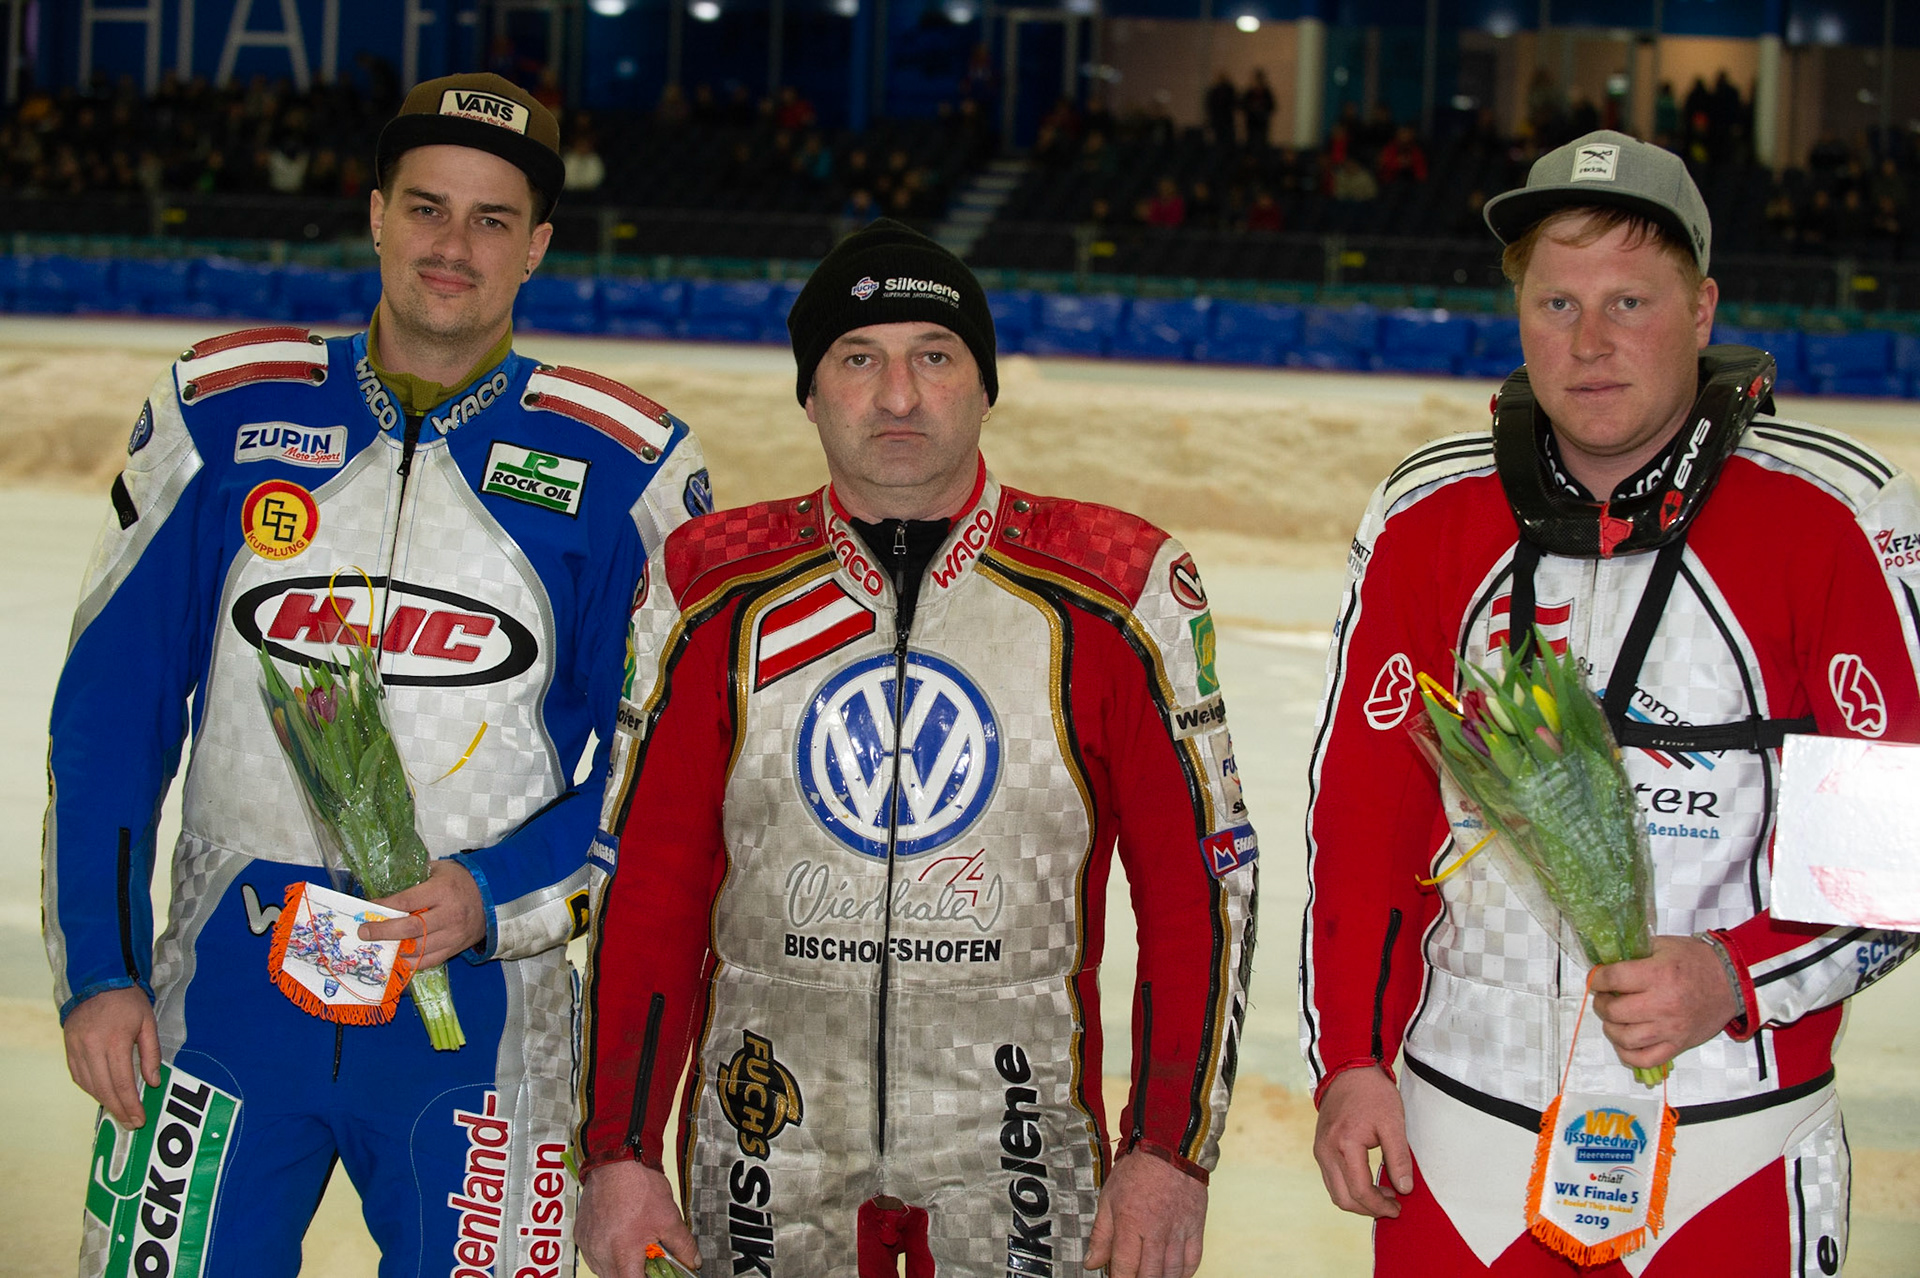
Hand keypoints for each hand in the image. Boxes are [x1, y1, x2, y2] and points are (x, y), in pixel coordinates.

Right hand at [63, 986, 160, 1128]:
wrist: (97, 981)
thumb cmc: (127, 1001)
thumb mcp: (148, 1022)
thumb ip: (151, 1054)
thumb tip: (152, 1082)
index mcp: (115, 1041)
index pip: (122, 1083)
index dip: (131, 1105)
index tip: (139, 1119)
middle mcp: (92, 1048)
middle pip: (105, 1089)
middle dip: (118, 1110)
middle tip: (131, 1123)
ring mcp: (77, 1049)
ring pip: (90, 1085)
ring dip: (104, 1102)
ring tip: (119, 1113)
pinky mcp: (68, 1048)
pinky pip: (78, 1076)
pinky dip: (91, 1088)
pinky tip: (102, 1094)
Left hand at [361, 859, 486, 966]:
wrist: (494, 897)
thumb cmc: (462, 881)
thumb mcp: (440, 870)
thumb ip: (416, 877)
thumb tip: (388, 885)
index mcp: (443, 891)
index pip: (407, 902)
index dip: (385, 906)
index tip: (369, 907)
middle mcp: (448, 915)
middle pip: (410, 929)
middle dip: (383, 932)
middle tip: (365, 933)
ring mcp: (453, 935)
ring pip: (418, 949)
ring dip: (394, 950)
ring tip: (377, 947)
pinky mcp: (455, 948)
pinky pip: (430, 961)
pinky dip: (411, 963)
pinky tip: (396, 960)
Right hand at [577, 1159, 699, 1275]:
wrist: (616, 1161)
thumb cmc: (638, 1186)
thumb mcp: (669, 1218)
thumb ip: (683, 1246)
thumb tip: (693, 1261)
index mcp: (622, 1253)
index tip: (655, 1274)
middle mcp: (601, 1253)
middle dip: (633, 1274)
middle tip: (647, 1261)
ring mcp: (589, 1245)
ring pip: (603, 1270)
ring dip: (618, 1265)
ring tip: (632, 1246)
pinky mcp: (581, 1235)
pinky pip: (593, 1254)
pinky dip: (606, 1253)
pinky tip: (619, 1238)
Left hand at [1083, 1149, 1207, 1277]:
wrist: (1170, 1149)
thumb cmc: (1137, 1171)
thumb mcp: (1109, 1198)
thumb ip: (1101, 1234)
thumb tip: (1091, 1262)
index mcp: (1131, 1222)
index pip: (1124, 1266)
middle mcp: (1157, 1230)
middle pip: (1149, 1275)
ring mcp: (1179, 1230)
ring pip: (1172, 1272)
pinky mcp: (1196, 1227)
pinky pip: (1193, 1260)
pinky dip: (1184, 1273)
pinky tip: (1174, 1275)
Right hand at [1312, 1066, 1411, 1217]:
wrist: (1348, 1072)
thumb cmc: (1372, 1094)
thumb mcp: (1393, 1123)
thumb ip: (1399, 1158)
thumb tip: (1404, 1189)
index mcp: (1345, 1144)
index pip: (1360, 1190)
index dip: (1380, 1206)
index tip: (1398, 1208)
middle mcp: (1326, 1151)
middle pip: (1343, 1198)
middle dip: (1368, 1209)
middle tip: (1392, 1206)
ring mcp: (1320, 1150)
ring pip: (1335, 1192)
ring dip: (1358, 1200)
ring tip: (1382, 1195)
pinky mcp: (1320, 1148)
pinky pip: (1332, 1179)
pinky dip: (1349, 1188)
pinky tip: (1368, 1182)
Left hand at [1590, 934, 1740, 1072]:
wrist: (1732, 982)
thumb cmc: (1697, 962)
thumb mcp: (1664, 945)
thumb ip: (1635, 953)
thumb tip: (1607, 963)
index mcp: (1658, 975)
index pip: (1613, 979)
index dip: (1597, 979)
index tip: (1596, 979)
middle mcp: (1663, 1004)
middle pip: (1614, 1011)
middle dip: (1602, 1004)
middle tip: (1605, 998)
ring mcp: (1671, 1028)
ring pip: (1625, 1038)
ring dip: (1611, 1028)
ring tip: (1614, 1018)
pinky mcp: (1679, 1044)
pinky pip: (1645, 1059)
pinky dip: (1628, 1054)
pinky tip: (1624, 1042)